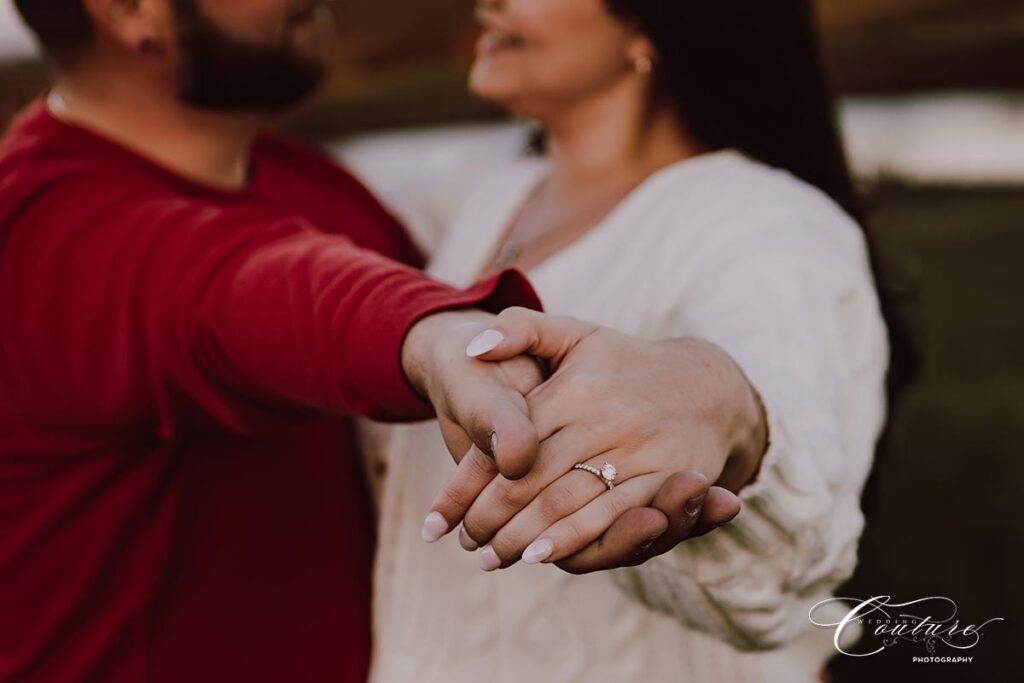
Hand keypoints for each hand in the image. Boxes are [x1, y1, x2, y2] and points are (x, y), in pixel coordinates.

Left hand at [425, 308, 766, 571]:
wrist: (709, 387)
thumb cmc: (626, 365)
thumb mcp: (577, 334)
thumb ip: (522, 330)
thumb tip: (474, 348)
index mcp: (574, 389)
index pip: (505, 443)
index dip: (467, 485)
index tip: (437, 519)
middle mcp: (604, 419)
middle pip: (530, 479)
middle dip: (489, 518)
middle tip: (464, 544)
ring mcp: (638, 451)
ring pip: (566, 502)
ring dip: (521, 537)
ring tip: (489, 558)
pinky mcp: (666, 478)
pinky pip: (613, 515)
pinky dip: (573, 540)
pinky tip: (539, 556)